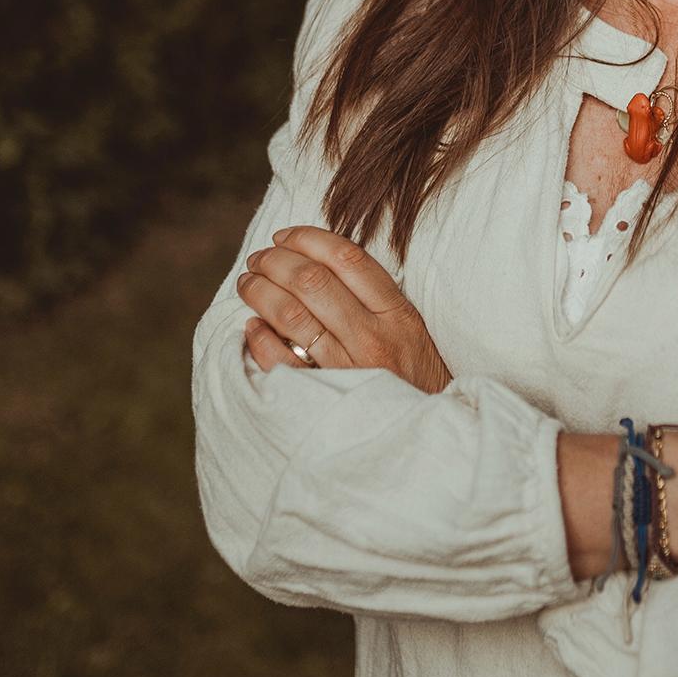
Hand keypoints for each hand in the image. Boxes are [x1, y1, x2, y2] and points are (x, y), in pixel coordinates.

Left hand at [237, 226, 452, 395]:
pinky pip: (281, 361)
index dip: (308, 238)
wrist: (429, 441)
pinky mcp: (325, 398)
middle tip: (259, 258)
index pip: (347, 257)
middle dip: (275, 261)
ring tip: (248, 283)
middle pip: (312, 280)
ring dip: (259, 291)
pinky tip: (253, 327)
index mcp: (398, 314)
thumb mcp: (412, 332)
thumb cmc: (416, 380)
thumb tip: (318, 264)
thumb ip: (377, 300)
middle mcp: (373, 337)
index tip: (285, 236)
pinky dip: (260, 338)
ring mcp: (348, 369)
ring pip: (291, 314)